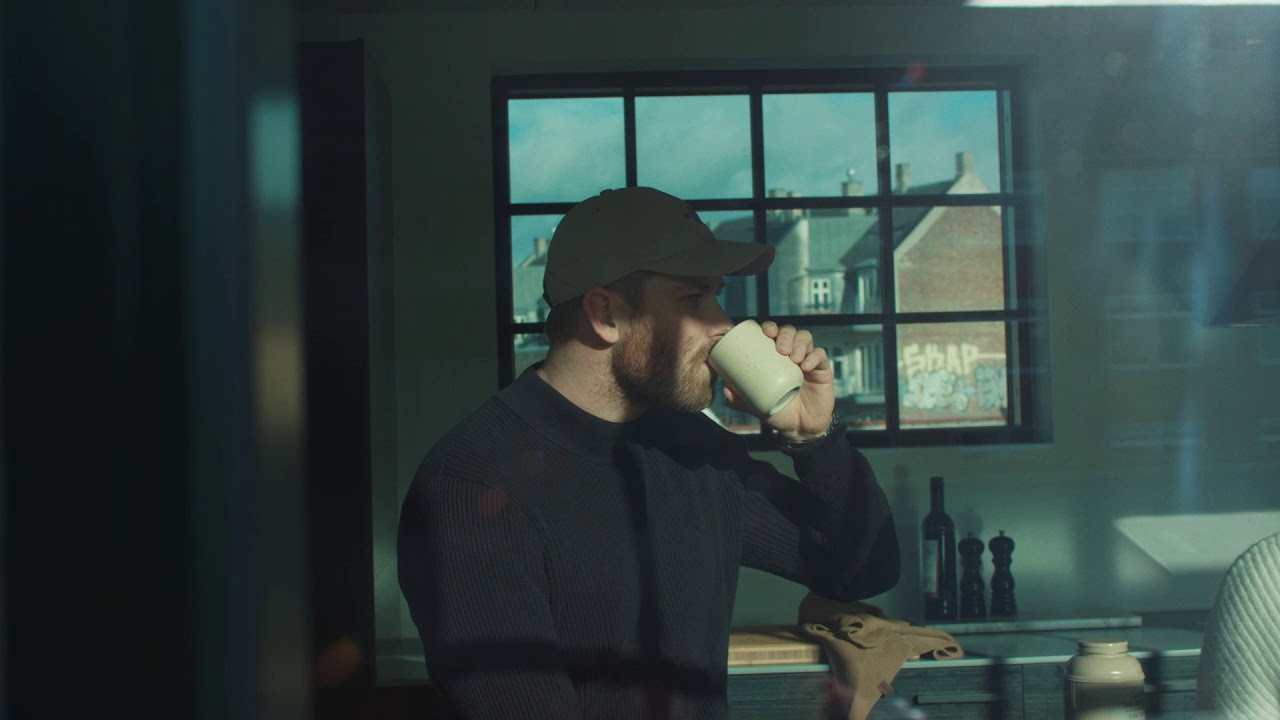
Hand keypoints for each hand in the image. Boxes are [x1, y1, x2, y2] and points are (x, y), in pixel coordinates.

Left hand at [722, 320, 834, 442]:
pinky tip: (806, 366)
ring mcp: (807, 359)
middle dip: (784, 334)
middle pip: (789, 331)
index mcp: (774, 356)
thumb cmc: (777, 411)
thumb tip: (725, 389)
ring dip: (799, 343)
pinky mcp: (822, 369)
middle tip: (780, 348)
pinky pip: (820, 356)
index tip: (765, 331)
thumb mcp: (754, 404)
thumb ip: (739, 399)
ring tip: (793, 357)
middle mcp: (791, 353)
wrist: (798, 428)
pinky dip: (813, 357)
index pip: (773, 333)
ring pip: (806, 338)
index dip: (769, 327)